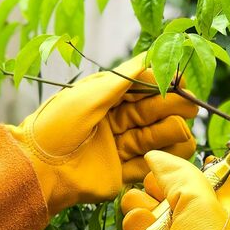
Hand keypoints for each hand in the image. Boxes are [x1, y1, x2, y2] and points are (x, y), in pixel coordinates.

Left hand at [9, 54, 197, 214]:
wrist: (40, 170)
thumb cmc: (56, 126)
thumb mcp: (87, 95)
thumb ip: (121, 80)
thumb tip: (149, 57)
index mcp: (105, 100)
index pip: (141, 90)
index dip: (163, 86)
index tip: (182, 85)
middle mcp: (114, 122)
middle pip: (151, 113)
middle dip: (171, 108)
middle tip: (189, 107)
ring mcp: (118, 148)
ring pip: (154, 138)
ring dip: (169, 133)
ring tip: (182, 131)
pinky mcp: (121, 173)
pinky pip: (147, 165)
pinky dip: (162, 159)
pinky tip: (175, 153)